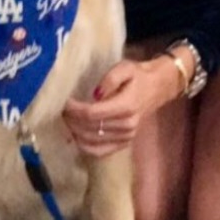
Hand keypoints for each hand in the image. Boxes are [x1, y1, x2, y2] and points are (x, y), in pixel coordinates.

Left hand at [63, 54, 182, 156]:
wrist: (157, 88)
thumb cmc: (138, 76)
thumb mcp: (125, 68)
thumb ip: (110, 79)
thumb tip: (94, 94)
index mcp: (126, 106)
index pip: (93, 114)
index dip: (75, 110)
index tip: (65, 102)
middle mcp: (127, 125)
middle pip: (89, 128)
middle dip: (71, 120)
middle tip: (62, 110)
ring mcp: (126, 137)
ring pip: (92, 141)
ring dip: (75, 132)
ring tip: (66, 120)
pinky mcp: (124, 143)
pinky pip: (100, 151)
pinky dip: (84, 146)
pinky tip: (75, 136)